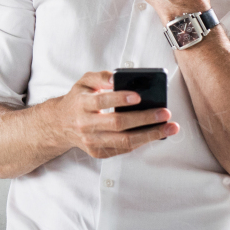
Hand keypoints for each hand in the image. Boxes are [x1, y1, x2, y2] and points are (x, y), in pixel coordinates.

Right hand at [42, 71, 177, 158]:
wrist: (60, 124)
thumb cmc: (78, 100)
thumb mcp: (84, 82)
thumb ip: (100, 76)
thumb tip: (117, 77)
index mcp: (81, 103)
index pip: (101, 100)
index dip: (120, 99)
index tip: (139, 96)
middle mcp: (85, 124)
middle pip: (117, 124)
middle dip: (144, 119)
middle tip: (164, 113)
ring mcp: (92, 141)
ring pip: (124, 141)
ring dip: (150, 135)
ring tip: (169, 128)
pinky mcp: (98, 152)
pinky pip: (124, 148)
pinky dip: (142, 142)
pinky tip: (155, 134)